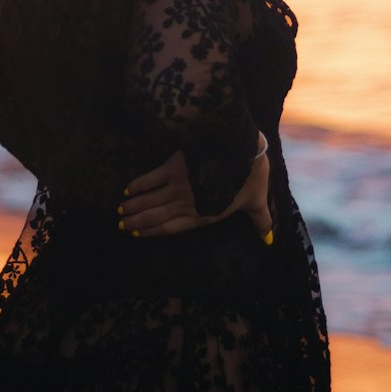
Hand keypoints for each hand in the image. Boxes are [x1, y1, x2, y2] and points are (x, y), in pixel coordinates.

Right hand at [119, 145, 271, 240]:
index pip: (172, 228)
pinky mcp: (174, 168)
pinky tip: (127, 189)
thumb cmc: (250, 178)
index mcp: (203, 215)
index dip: (154, 232)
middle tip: (121, 226)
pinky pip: (151, 178)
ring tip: (120, 212)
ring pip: (150, 200)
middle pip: (156, 216)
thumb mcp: (256, 202)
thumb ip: (260, 222)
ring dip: (134, 206)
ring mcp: (178, 187)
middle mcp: (186, 204)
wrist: (242, 152)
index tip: (138, 234)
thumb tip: (270, 240)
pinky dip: (138, 185)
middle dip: (137, 222)